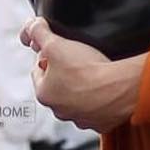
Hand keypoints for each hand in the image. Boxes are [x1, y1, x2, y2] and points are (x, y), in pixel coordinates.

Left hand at [19, 18, 142, 131]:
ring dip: (83, 86)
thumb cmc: (85, 70)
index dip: (48, 55)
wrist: (118, 89)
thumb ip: (38, 32)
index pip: (38, 69)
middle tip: (78, 58)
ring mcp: (80, 118)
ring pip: (78, 97)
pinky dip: (101, 97)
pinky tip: (107, 85)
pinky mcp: (101, 122)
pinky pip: (98, 107)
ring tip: (95, 71)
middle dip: (65, 71)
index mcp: (43, 94)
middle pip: (57, 84)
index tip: (59, 48)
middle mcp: (59, 111)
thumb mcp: (55, 44)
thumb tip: (30, 27)